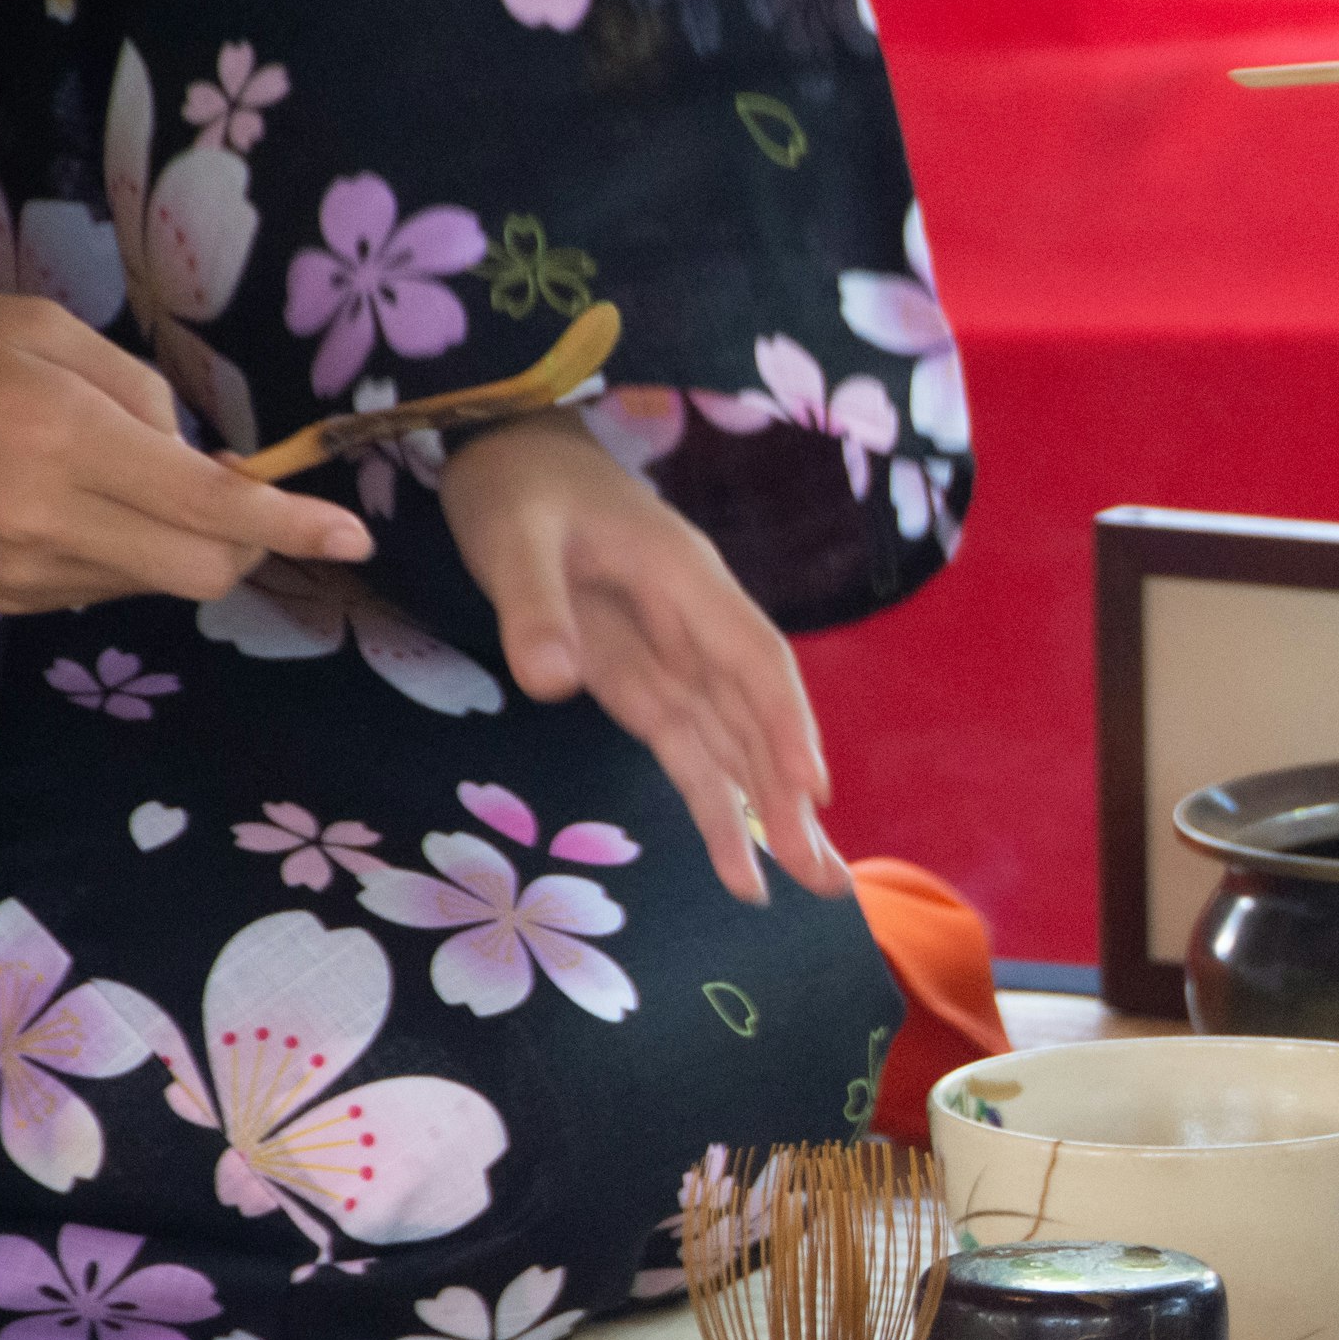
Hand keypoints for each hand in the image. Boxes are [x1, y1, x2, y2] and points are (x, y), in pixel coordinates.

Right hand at [0, 292, 370, 610]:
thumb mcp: (53, 335)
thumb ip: (145, 396)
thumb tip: (211, 468)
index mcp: (64, 441)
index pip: (210, 504)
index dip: (292, 524)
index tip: (353, 535)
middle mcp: (44, 520)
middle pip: (203, 567)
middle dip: (249, 539)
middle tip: (236, 491)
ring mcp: (19, 571)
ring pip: (159, 583)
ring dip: (183, 545)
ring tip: (140, 489)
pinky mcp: (2, 600)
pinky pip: (107, 591)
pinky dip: (130, 556)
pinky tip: (92, 512)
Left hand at [440, 407, 847, 904]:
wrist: (512, 457)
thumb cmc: (522, 487)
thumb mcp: (515, 537)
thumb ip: (533, 608)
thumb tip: (553, 684)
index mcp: (687, 582)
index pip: (753, 660)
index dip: (785, 723)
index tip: (809, 788)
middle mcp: (698, 630)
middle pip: (759, 719)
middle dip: (791, 796)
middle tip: (826, 874)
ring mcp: (676, 663)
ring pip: (737, 746)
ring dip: (771, 814)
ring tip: (814, 882)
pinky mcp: (644, 687)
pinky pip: (692, 752)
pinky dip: (717, 807)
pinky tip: (740, 865)